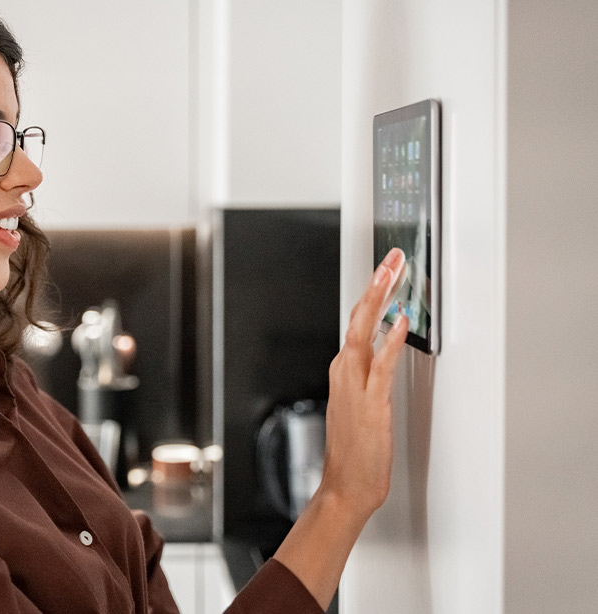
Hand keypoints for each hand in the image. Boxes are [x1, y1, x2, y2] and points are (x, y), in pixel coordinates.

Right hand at [319, 247, 408, 519]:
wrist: (346, 485)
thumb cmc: (355, 452)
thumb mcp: (361, 405)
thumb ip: (371, 373)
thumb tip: (386, 345)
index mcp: (344, 371)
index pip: (358, 321)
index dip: (372, 292)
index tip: (385, 269)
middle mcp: (345, 372)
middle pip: (359, 317)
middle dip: (376, 284)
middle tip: (390, 257)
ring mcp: (355, 385)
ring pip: (364, 331)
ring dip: (379, 300)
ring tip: (392, 273)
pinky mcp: (370, 402)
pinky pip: (380, 363)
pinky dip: (389, 340)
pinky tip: (399, 322)